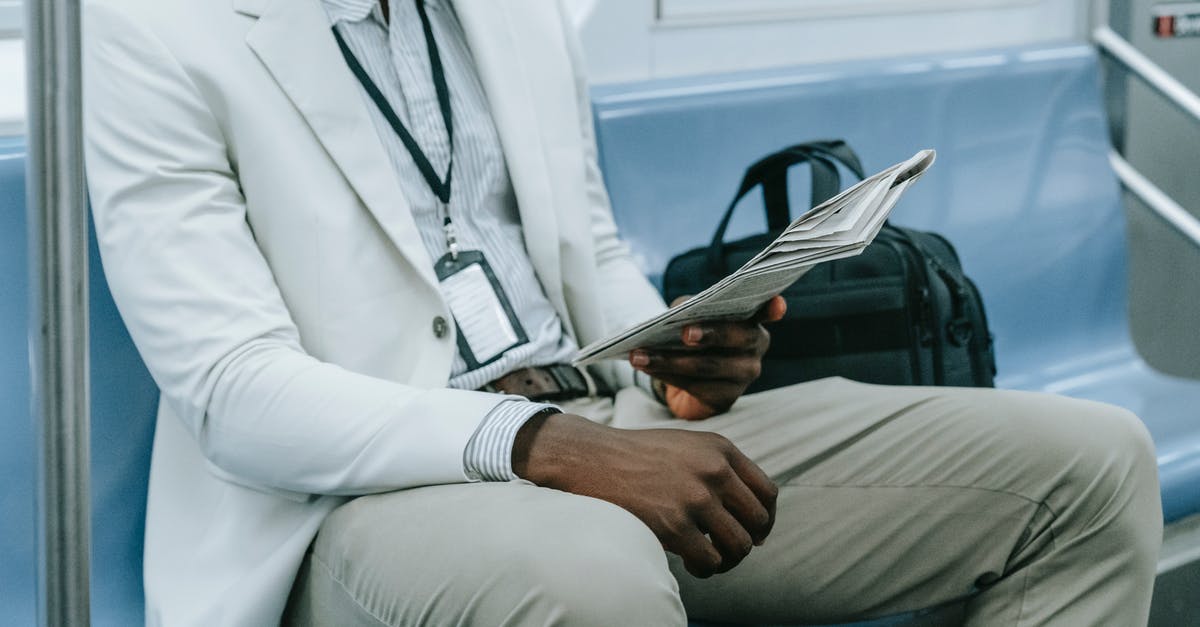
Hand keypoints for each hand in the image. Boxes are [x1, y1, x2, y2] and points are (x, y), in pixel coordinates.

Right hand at [512, 413, 777, 577]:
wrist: (590, 458)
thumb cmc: (636, 456)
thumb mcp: (687, 446)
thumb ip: (719, 468)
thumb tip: (751, 513)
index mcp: (720, 449)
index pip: (767, 493)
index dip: (765, 519)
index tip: (753, 532)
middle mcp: (714, 470)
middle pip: (758, 521)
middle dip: (748, 542)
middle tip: (728, 551)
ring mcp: (695, 497)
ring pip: (740, 545)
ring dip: (728, 560)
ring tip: (709, 560)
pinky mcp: (674, 524)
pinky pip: (710, 561)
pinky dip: (705, 570)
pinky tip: (691, 566)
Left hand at [631, 296, 786, 420]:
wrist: (686, 374)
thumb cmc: (692, 334)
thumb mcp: (690, 315)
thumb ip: (690, 307)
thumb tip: (679, 312)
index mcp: (752, 320)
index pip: (766, 312)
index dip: (772, 309)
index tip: (776, 303)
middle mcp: (756, 346)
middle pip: (735, 339)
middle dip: (709, 334)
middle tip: (685, 333)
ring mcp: (744, 374)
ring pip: (708, 366)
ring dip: (669, 359)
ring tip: (639, 354)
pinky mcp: (726, 397)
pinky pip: (694, 385)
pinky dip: (665, 374)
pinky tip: (645, 366)